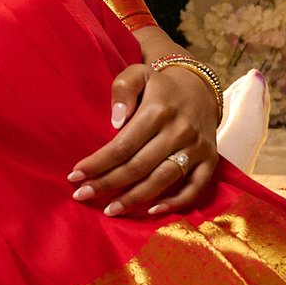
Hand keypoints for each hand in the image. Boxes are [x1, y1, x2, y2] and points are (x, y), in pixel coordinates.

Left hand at [69, 62, 219, 216]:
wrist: (200, 88)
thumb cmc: (159, 86)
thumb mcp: (138, 73)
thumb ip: (122, 89)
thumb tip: (116, 121)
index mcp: (159, 110)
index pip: (123, 145)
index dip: (98, 163)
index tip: (75, 175)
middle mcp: (180, 131)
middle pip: (139, 166)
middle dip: (107, 184)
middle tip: (82, 195)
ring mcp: (197, 147)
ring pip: (162, 180)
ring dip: (134, 199)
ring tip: (110, 209)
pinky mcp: (210, 160)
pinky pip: (195, 188)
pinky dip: (175, 203)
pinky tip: (151, 211)